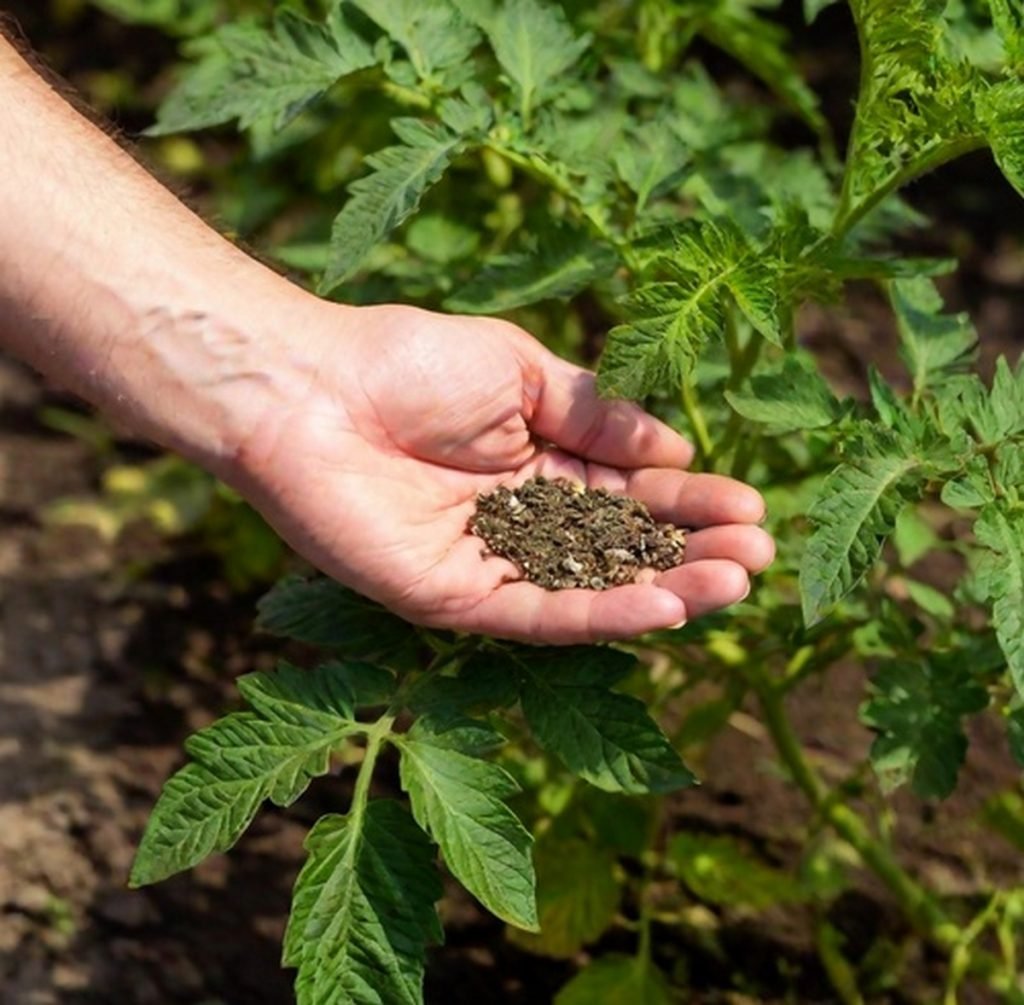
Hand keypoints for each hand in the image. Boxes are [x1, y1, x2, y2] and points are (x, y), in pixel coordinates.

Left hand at [233, 301, 773, 643]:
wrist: (312, 390)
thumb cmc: (410, 363)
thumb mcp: (523, 371)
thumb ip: (597, 412)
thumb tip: (676, 448)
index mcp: (541, 462)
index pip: (632, 491)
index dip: (690, 500)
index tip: (751, 503)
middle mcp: (523, 520)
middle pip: (623, 548)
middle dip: (692, 551)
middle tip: (759, 553)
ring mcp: (492, 565)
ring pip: (593, 589)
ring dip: (667, 590)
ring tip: (735, 582)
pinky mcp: (457, 601)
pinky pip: (541, 615)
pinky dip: (603, 614)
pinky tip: (666, 607)